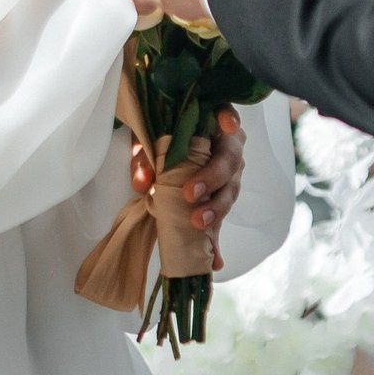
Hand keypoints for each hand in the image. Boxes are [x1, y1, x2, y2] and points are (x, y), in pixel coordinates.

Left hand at [131, 105, 242, 270]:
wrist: (167, 160)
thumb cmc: (161, 141)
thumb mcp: (147, 143)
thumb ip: (144, 157)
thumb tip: (143, 182)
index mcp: (212, 124)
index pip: (226, 114)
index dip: (229, 119)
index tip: (227, 125)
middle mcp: (228, 148)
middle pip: (229, 160)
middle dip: (212, 178)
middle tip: (191, 194)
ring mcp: (229, 176)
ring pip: (230, 191)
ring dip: (215, 209)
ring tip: (198, 223)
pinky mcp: (220, 202)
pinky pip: (221, 221)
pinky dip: (216, 242)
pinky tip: (215, 261)